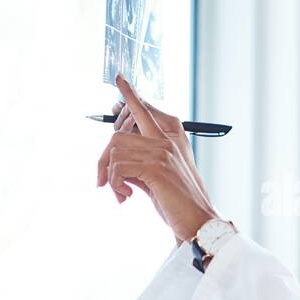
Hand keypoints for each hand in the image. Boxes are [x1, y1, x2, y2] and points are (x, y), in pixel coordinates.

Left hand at [108, 74, 210, 209]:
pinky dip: (115, 185)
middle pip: (120, 131)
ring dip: (110, 177)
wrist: (198, 220)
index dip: (130, 95)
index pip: (146, 108)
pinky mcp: (155, 167)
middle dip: (103, 158)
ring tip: (120, 194)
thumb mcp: (159, 175)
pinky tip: (126, 197)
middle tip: (101, 181)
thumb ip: (140, 160)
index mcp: (173, 136)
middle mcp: (168, 139)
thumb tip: (112, 157)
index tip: (120, 79)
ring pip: (115, 150)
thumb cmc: (178, 201)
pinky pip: (118, 168)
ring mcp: (162, 151)